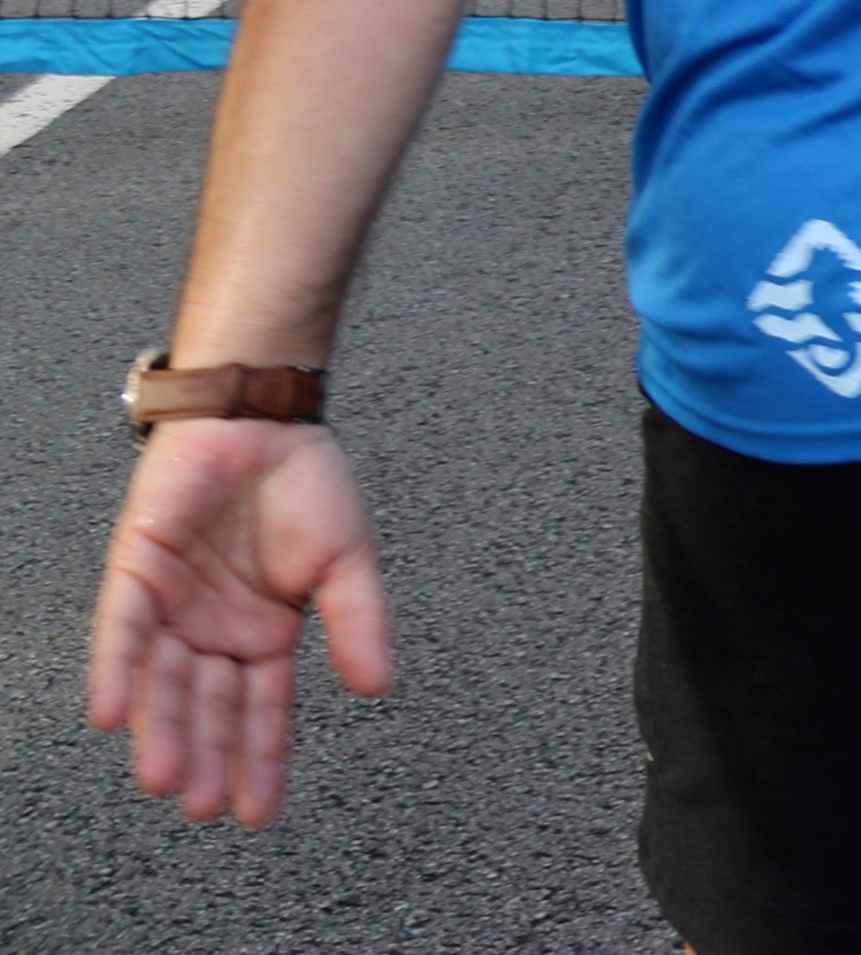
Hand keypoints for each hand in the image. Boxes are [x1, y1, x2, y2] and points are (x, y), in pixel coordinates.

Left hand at [87, 419, 393, 827]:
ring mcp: (171, 606)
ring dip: (161, 731)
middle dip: (206, 758)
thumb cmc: (307, 482)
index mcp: (264, 634)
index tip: (260, 812)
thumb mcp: (346, 561)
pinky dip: (114, 674)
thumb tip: (378, 687)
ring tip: (168, 780)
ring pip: (160, 683)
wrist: (264, 416)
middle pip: (206, 708)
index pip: (259, 711)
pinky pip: (120, 633)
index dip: (260, 761)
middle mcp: (212, 631)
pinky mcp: (135, 572)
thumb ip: (358, 623)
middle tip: (206, 807)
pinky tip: (113, 716)